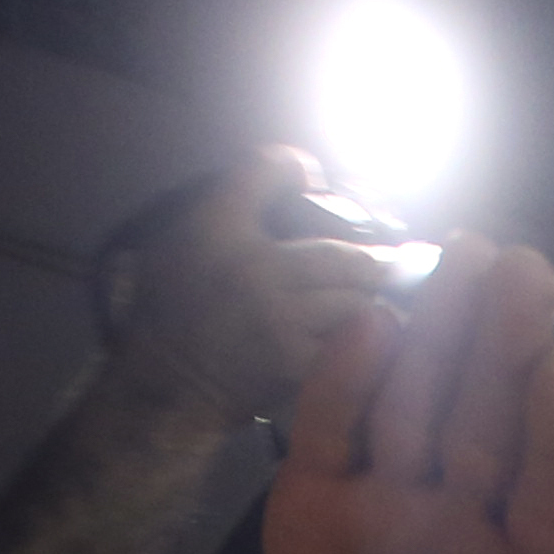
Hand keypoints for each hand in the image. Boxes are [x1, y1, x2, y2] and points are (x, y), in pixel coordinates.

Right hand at [101, 146, 396, 429]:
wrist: (165, 385)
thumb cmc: (168, 310)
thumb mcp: (177, 242)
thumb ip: (225, 210)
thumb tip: (287, 183)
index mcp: (216, 227)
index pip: (268, 167)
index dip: (297, 168)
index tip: (311, 180)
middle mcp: (254, 267)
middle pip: (341, 250)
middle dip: (370, 257)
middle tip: (389, 259)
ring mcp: (280, 316)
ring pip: (354, 296)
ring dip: (368, 298)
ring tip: (376, 295)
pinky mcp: (296, 360)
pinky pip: (349, 340)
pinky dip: (362, 336)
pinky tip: (365, 333)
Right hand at [264, 237, 553, 553]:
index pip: (551, 491)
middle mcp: (466, 511)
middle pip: (487, 421)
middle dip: (504, 345)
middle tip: (524, 265)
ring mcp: (393, 490)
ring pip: (417, 402)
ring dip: (437, 330)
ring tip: (461, 254)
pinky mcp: (321, 485)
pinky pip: (331, 427)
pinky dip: (343, 377)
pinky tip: (373, 317)